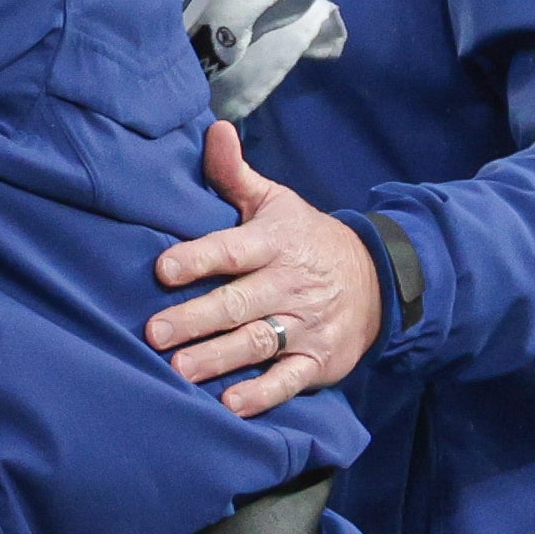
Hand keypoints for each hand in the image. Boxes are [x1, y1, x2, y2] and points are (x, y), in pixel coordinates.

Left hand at [147, 122, 380, 416]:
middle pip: (237, 303)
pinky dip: (262, 394)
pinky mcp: (319, 361)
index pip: (232, 249)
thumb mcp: (276, 202)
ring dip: (217, 359)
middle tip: (154, 332)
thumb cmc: (305, 238)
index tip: (163, 268)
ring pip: (257, 343)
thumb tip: (213, 129)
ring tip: (178, 371)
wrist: (380, 279)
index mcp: (274, 244)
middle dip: (195, 318)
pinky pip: (289, 380)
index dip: (198, 257)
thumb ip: (235, 174)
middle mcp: (289, 285)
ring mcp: (305, 326)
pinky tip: (230, 405)